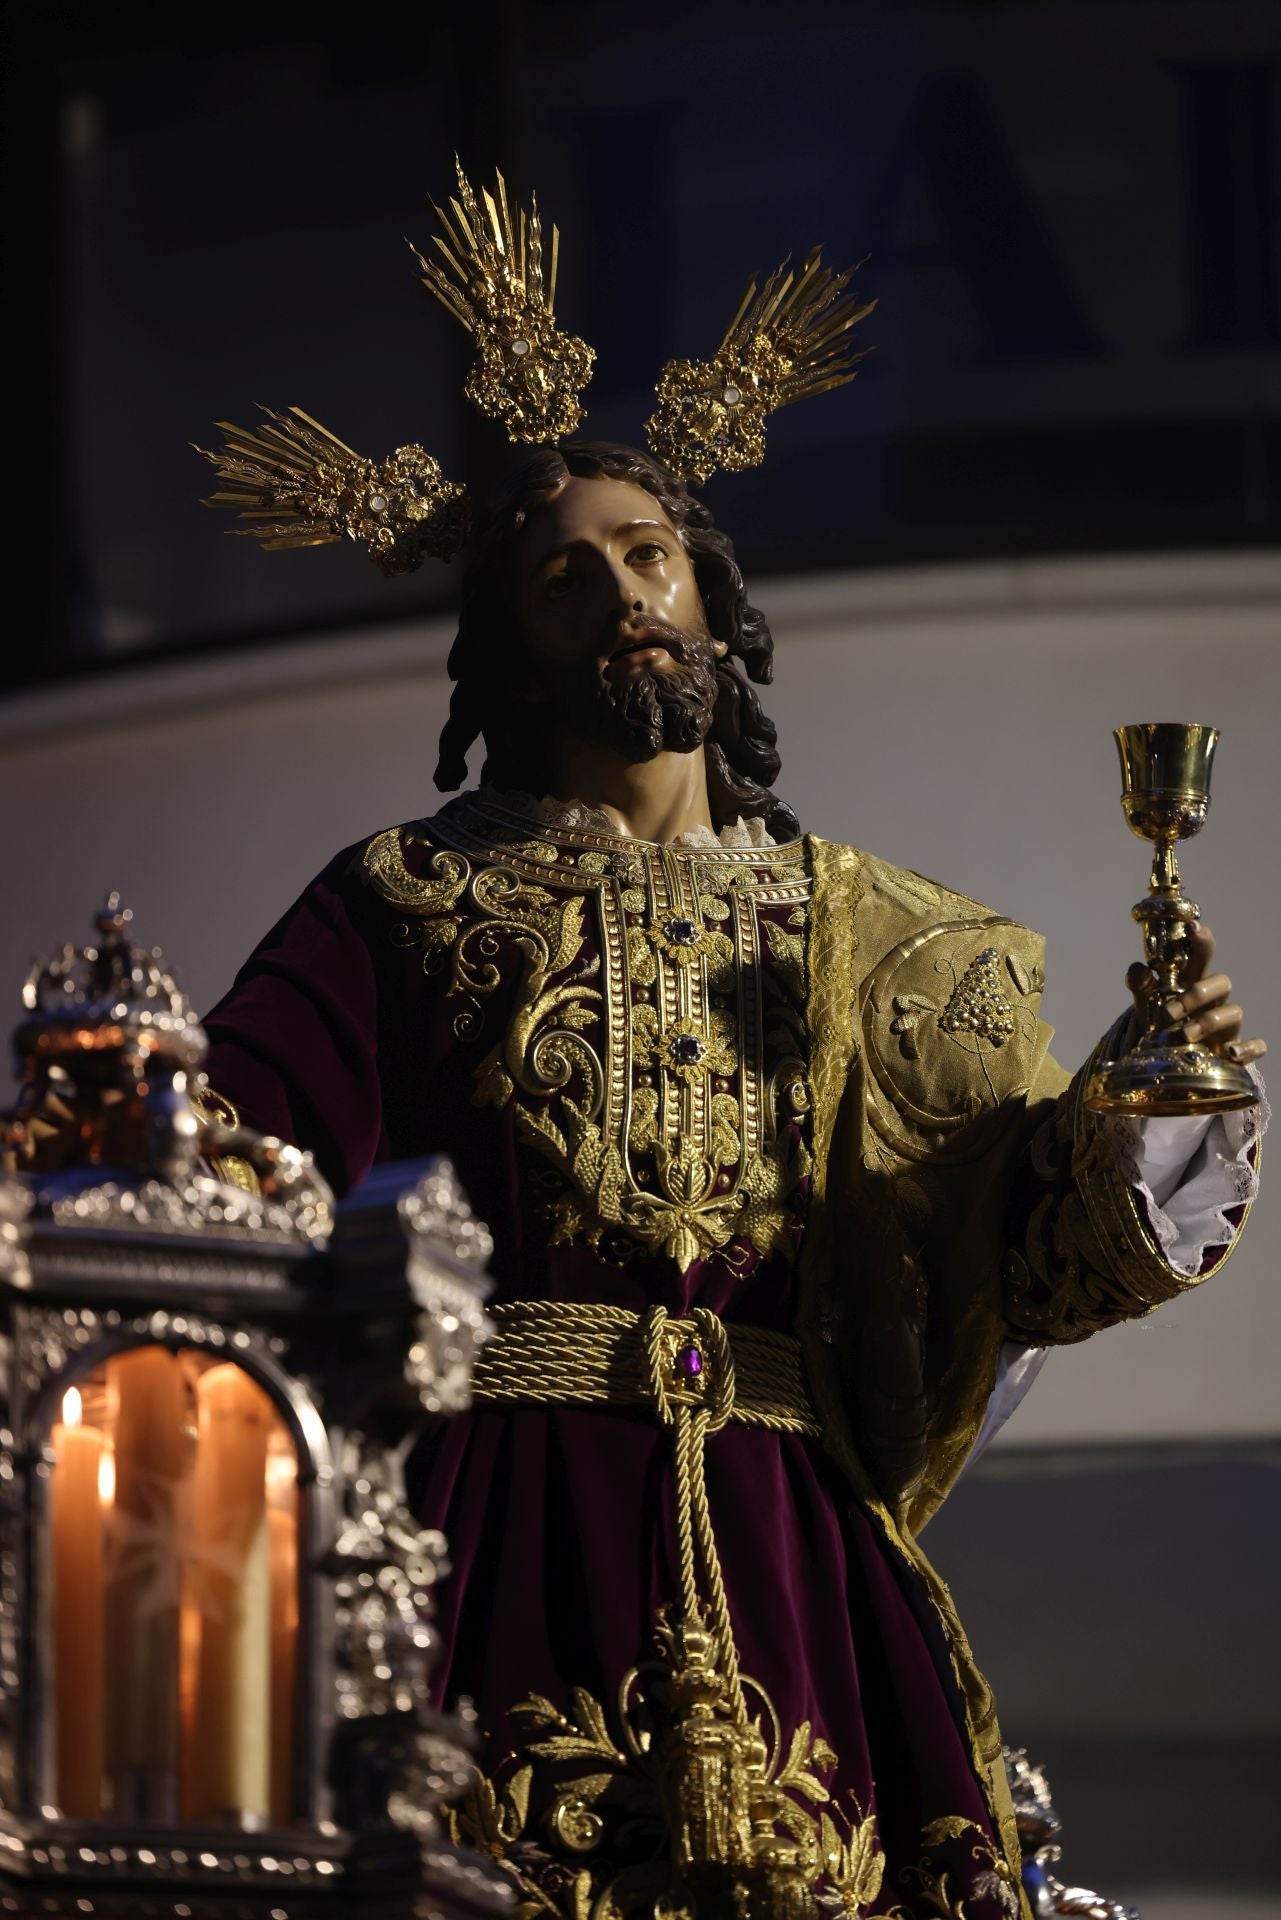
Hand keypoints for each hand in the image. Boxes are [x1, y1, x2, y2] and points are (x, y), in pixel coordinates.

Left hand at [1126, 921, 1266, 1067]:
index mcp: (1192, 980)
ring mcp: (1226, 1025)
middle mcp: (1213, 999)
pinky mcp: (1233, 1049)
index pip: (1202, 954)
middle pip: (1221, 982)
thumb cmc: (1161, 1023)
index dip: (1201, 940)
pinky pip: (1255, 1046)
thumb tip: (1139, 968)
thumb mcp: (1146, 1004)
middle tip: (1168, 1012)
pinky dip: (1248, 1049)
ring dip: (1209, 1022)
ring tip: (1183, 1035)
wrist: (1166, 1058)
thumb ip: (1142, 986)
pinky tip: (1232, 1053)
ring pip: (1234, 1011)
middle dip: (1197, 994)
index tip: (1192, 928)